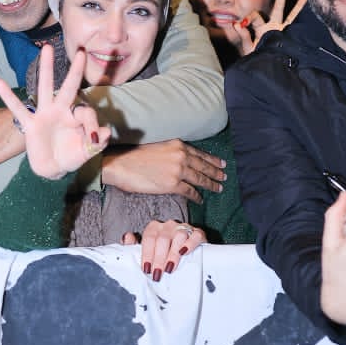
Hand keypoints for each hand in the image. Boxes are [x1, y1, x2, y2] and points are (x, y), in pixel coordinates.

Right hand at [0, 43, 109, 179]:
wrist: (53, 169)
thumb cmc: (71, 156)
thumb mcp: (87, 152)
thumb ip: (97, 143)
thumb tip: (107, 132)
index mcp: (76, 116)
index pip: (86, 111)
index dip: (92, 125)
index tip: (95, 139)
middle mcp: (61, 110)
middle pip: (69, 86)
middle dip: (75, 70)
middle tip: (80, 52)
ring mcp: (45, 114)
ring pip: (46, 88)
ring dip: (47, 69)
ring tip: (46, 48)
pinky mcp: (31, 124)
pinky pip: (18, 109)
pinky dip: (8, 97)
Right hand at [101, 140, 225, 202]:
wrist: (121, 164)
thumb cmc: (135, 156)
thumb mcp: (159, 147)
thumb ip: (173, 153)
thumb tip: (182, 161)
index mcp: (177, 145)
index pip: (200, 154)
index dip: (212, 160)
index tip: (221, 163)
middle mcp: (181, 156)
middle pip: (204, 166)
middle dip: (216, 172)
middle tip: (224, 177)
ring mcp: (178, 170)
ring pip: (200, 179)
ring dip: (211, 184)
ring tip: (219, 188)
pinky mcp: (172, 184)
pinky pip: (189, 191)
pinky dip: (197, 196)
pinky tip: (201, 199)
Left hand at [122, 219, 205, 280]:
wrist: (183, 248)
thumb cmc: (160, 251)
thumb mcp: (145, 250)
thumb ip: (133, 245)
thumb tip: (127, 237)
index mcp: (154, 227)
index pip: (149, 238)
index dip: (146, 254)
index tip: (146, 269)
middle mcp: (168, 225)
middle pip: (163, 239)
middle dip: (159, 258)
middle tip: (157, 274)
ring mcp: (183, 228)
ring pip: (179, 236)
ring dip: (173, 254)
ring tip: (169, 268)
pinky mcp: (198, 233)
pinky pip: (196, 235)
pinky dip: (190, 243)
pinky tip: (185, 252)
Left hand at [224, 0, 306, 56]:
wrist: (266, 72)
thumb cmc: (256, 61)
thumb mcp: (248, 48)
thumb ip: (243, 36)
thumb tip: (236, 24)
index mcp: (263, 29)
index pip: (256, 17)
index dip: (249, 18)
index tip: (241, 23)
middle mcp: (274, 28)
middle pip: (278, 9)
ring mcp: (283, 33)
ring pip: (291, 17)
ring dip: (298, 6)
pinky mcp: (289, 40)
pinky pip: (296, 29)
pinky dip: (303, 20)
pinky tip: (311, 12)